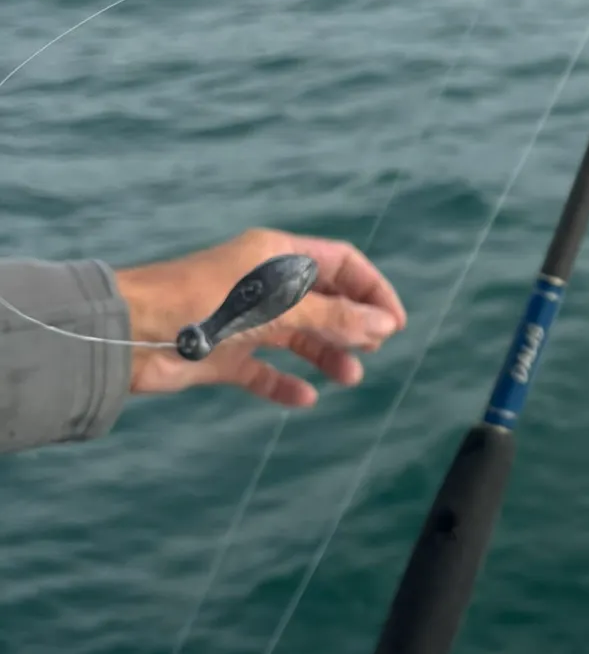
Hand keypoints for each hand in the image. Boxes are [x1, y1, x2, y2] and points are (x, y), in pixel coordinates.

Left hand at [115, 229, 406, 406]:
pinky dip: (285, 384)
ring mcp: (243, 319)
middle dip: (352, 324)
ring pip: (298, 336)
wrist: (129, 332)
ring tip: (349, 377)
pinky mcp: (223, 353)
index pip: (341, 264)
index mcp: (277, 255)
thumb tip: (384, 326)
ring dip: (326, 355)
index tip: (394, 323)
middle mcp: (262, 284)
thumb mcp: (280, 306)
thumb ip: (335, 318)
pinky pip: (264, 371)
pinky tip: (304, 398)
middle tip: (373, 349)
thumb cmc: (203, 303)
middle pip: (323, 301)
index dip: (372, 290)